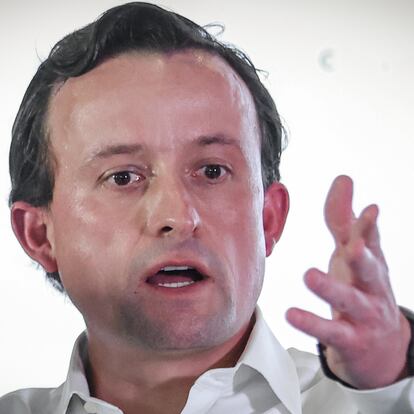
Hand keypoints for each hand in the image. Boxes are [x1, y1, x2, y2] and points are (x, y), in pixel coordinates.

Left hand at [286, 175, 410, 388]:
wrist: (381, 346)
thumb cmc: (362, 287)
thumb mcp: (353, 252)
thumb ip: (345, 219)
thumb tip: (344, 178)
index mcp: (371, 262)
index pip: (372, 242)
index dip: (370, 227)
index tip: (371, 210)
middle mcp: (371, 287)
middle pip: (370, 271)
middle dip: (363, 258)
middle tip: (353, 246)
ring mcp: (363, 314)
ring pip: (350, 301)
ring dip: (331, 289)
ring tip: (309, 276)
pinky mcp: (350, 339)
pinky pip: (331, 332)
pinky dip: (312, 324)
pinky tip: (291, 314)